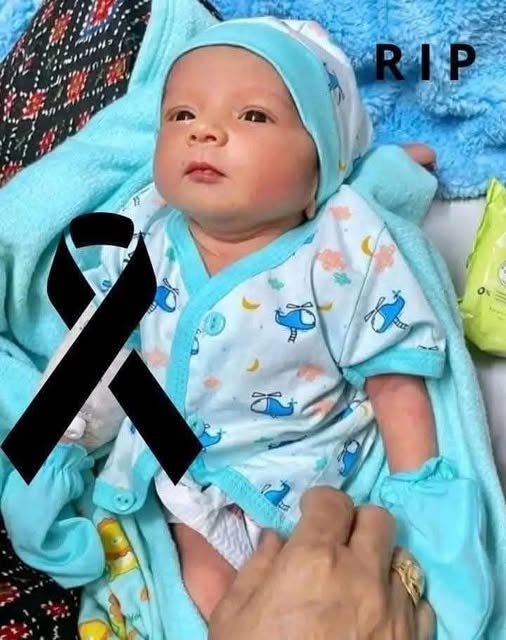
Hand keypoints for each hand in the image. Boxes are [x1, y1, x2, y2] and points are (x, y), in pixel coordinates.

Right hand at [209, 486, 433, 639]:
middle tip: (337, 543)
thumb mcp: (233, 619)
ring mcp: (394, 611)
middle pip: (377, 519)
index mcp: (314, 561)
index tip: (311, 512)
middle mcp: (362, 576)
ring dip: (380, 563)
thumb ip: (256, 568)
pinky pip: (418, 603)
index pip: (332, 501)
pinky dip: (400, 601)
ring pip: (402, 559)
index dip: (320, 502)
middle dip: (356, 523)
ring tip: (359, 584)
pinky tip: (377, 618)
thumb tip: (276, 541)